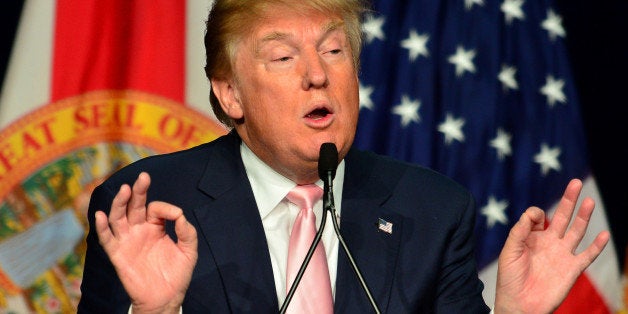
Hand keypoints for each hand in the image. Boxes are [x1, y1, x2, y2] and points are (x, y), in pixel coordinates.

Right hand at [95, 172, 197, 313]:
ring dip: (120, 203)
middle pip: (134, 206)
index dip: (165, 208)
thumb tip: (180, 215)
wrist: (166, 298)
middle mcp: (139, 230)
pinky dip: (102, 227)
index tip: (176, 215)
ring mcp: (127, 241)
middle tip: (143, 177)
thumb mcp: (189, 251)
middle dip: (138, 191)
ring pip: (118, 217)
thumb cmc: (177, 274)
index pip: (155, 208)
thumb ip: (187, 232)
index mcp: (155, 227)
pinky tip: (100, 215)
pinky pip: (107, 239)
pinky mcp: (118, 255)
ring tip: (125, 190)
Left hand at [494, 178, 609, 313]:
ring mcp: (562, 255)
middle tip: (576, 182)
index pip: (538, 216)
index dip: (536, 213)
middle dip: (568, 200)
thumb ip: (519, 231)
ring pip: (576, 231)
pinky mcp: (572, 269)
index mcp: (532, 237)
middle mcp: (549, 243)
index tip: (533, 220)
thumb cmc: (510, 279)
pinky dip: (597, 246)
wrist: (519, 304)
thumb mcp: (508, 251)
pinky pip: (588, 255)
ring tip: (589, 200)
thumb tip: (533, 214)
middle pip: (562, 217)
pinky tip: (604, 234)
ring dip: (583, 216)